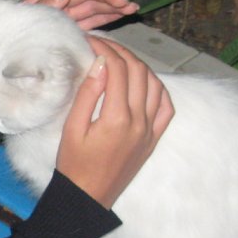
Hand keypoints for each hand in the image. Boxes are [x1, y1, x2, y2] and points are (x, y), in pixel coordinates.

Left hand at [22, 0, 137, 29]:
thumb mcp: (29, 21)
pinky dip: (109, 16)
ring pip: (94, 5)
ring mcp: (68, 15)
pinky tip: (125, 13)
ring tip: (131, 7)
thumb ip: (47, 5)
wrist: (10, 59)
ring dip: (113, 5)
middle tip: (124, 3)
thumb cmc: (14, 37)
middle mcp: (59, 2)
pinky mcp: (75, 29)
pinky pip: (94, 18)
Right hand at [55, 38, 173, 208]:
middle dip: (121, 52)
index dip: (105, 49)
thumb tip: (101, 63)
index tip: (91, 41)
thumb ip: (88, 94)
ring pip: (155, 84)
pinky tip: (145, 82)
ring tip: (120, 59)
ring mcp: (150, 130)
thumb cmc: (74, 164)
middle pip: (138, 72)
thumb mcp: (72, 128)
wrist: (88, 196)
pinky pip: (166, 107)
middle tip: (103, 46)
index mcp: (117, 118)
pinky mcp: (153, 138)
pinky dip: (158, 88)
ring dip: (139, 66)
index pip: (117, 69)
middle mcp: (139, 121)